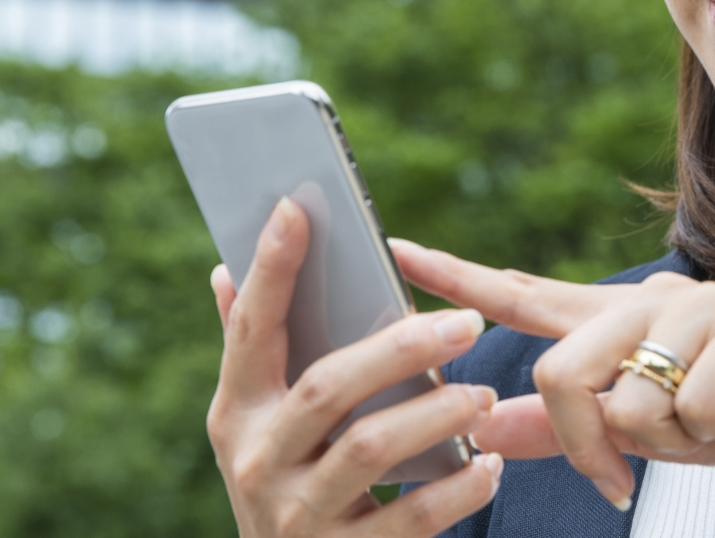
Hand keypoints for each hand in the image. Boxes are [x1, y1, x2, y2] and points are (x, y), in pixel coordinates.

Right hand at [205, 199, 502, 536]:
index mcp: (236, 415)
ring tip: (481, 396)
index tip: (298, 207)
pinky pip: (409, 521)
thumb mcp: (259, 429)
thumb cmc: (291, 488)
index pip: (253, 331)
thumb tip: (223, 270)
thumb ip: (252, 355)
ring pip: (369, 450)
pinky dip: (458, 490)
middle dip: (400, 349)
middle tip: (468, 323)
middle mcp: (256, 462)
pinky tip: (491, 465)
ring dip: (435, 415)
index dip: (272, 270)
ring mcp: (295, 516)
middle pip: (328, 389)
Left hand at [390, 240, 714, 524]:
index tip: (399, 250)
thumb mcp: (640, 433)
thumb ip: (562, 429)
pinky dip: (710, 432)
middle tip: (610, 480)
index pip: (523, 292)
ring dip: (661, 439)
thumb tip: (482, 429)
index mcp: (616, 322)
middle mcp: (649, 302)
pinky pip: (694, 402)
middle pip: (563, 367)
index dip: (459, 276)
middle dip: (581, 440)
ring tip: (700, 431)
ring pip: (630, 393)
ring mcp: (702, 310)